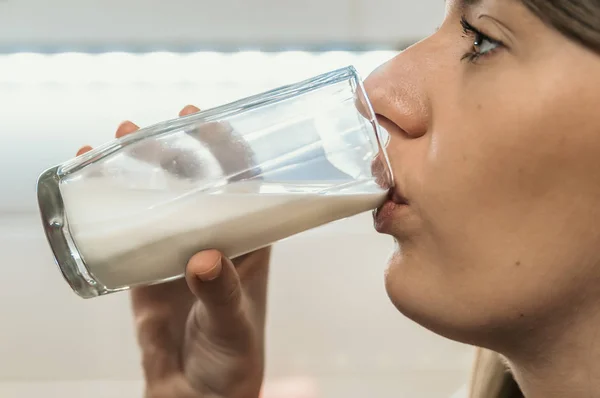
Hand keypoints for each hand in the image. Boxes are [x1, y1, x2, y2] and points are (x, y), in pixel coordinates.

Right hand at [77, 105, 270, 397]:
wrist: (198, 394)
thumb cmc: (234, 359)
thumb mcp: (235, 323)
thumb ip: (222, 292)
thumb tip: (204, 260)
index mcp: (249, 243)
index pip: (246, 186)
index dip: (230, 151)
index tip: (209, 122)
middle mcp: (216, 238)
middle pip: (198, 182)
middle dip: (177, 149)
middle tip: (154, 125)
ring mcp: (179, 250)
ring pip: (161, 199)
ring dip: (142, 167)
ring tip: (121, 138)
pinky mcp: (147, 269)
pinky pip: (129, 229)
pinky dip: (111, 205)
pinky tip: (92, 182)